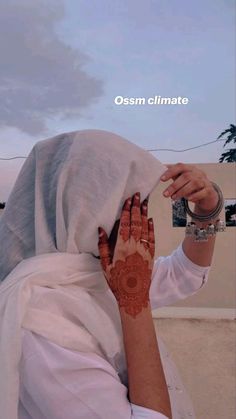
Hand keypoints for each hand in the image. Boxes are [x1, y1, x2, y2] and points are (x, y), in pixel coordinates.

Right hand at [98, 192, 154, 317]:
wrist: (134, 296)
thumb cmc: (116, 281)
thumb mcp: (104, 265)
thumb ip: (102, 246)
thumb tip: (101, 229)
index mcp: (121, 247)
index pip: (124, 224)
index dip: (126, 211)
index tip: (128, 200)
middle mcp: (134, 246)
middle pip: (135, 222)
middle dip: (136, 207)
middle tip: (138, 195)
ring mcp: (144, 250)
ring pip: (144, 228)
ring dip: (144, 214)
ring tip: (144, 202)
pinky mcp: (151, 255)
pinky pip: (151, 238)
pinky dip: (151, 228)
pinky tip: (150, 219)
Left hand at [161, 163, 218, 212]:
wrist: (207, 195)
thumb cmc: (192, 186)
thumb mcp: (183, 180)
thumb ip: (174, 176)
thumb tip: (160, 173)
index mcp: (190, 168)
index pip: (180, 166)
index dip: (171, 172)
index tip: (162, 179)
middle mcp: (198, 173)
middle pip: (186, 176)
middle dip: (174, 186)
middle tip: (165, 194)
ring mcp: (205, 181)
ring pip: (194, 184)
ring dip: (182, 191)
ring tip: (173, 198)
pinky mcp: (209, 190)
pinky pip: (202, 192)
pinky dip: (194, 196)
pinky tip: (188, 199)